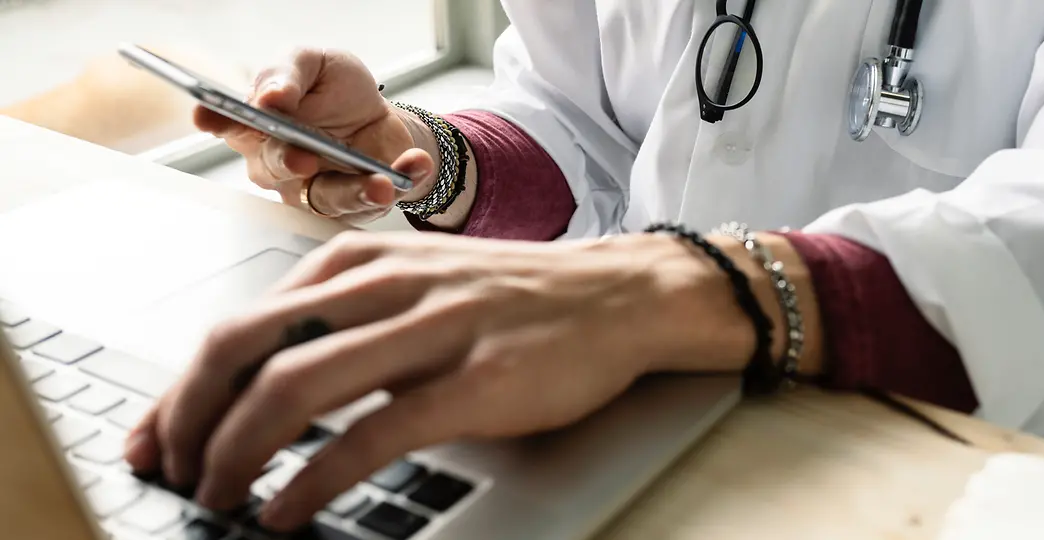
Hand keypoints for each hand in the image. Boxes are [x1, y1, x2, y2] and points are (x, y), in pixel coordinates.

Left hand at [122, 231, 782, 530]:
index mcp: (361, 262)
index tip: (154, 437)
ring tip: (216, 497)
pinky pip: (372, 434)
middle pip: (246, 347)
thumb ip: (346, 321)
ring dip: (237, 451)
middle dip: (187, 418)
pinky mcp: (476, 379)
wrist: (621, 294)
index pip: (240, 322)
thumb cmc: (518, 299)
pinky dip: (314, 478)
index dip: (180, 388)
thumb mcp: (417, 287)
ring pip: (296, 386)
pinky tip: (287, 510)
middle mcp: (385, 285)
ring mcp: (432, 329)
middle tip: (171, 472)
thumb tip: (265, 383)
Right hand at [196, 48, 437, 223]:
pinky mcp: (349, 205)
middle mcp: (275, 161)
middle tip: (304, 156)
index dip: (216, 120)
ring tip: (380, 182)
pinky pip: (369, 203)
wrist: (381, 116)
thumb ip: (290, 74)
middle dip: (288, 161)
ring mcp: (310, 188)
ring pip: (324, 197)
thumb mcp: (316, 63)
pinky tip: (414, 165)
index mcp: (258, 122)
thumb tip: (270, 96)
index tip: (208, 115)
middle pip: (273, 167)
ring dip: (355, 190)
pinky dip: (397, 182)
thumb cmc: (337, 90)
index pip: (228, 122)